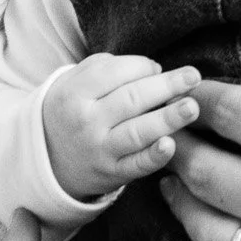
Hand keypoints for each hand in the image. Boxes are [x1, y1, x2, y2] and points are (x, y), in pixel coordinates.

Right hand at [43, 55, 200, 200]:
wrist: (47, 156)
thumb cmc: (74, 108)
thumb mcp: (76, 80)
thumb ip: (109, 67)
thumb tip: (152, 69)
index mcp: (76, 93)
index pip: (116, 72)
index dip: (143, 66)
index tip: (157, 68)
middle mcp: (87, 122)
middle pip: (132, 99)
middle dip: (166, 86)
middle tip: (193, 76)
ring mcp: (99, 150)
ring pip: (137, 132)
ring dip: (167, 119)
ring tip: (191, 107)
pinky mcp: (111, 174)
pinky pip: (136, 166)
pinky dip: (154, 157)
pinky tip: (171, 145)